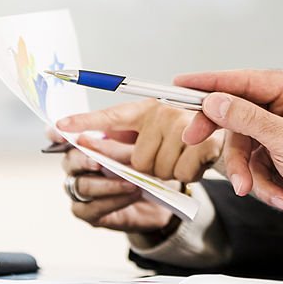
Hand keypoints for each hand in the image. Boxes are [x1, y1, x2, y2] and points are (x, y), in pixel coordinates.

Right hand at [47, 127, 172, 232]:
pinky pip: (92, 208)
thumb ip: (122, 142)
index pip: (65, 138)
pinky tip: (132, 194)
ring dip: (106, 184)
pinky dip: (113, 200)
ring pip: (81, 186)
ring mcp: (82, 192)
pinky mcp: (90, 213)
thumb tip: (102, 140)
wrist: (164, 196)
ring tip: (131, 182)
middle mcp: (80, 169)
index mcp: (89, 146)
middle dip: (84, 160)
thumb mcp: (143, 146)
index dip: (57, 134)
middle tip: (100, 162)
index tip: (58, 133)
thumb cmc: (150, 167)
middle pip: (70, 161)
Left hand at [56, 98, 224, 182]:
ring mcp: (185, 124)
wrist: (222, 144)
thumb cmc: (182, 143)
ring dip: (171, 173)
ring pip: (161, 169)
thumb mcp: (150, 140)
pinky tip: (196, 163)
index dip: (86, 121)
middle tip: (166, 158)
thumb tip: (78, 141)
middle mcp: (163, 111)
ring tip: (183, 159)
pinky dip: (189, 174)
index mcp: (145, 109)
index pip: (112, 116)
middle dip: (151, 168)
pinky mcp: (206, 140)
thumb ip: (116, 143)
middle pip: (139, 161)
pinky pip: (183, 172)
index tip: (60, 126)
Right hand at [179, 70, 282, 233]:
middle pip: (237, 111)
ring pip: (239, 144)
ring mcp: (279, 130)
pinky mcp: (274, 154)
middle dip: (221, 133)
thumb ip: (248, 119)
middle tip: (192, 138)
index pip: (246, 80)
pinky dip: (259, 182)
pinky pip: (250, 164)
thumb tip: (216, 100)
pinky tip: (279, 194)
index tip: (182, 82)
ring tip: (252, 187)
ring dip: (244, 170)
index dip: (212, 82)